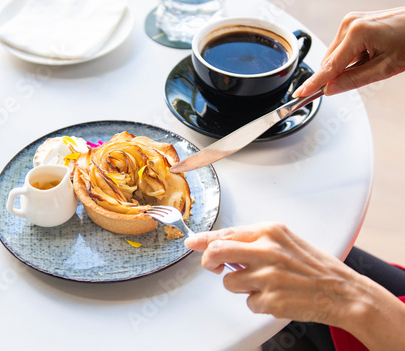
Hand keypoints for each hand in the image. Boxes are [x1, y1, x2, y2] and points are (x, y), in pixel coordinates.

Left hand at [185, 222, 365, 324]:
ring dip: (241, 287)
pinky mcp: (271, 299)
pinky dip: (258, 302)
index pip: (226, 232)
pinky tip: (276, 297)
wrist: (344, 292)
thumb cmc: (313, 266)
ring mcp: (267, 275)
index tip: (191, 242)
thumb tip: (220, 243)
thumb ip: (254, 240)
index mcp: (269, 231)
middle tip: (214, 268)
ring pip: (229, 282)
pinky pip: (248, 302)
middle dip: (209, 261)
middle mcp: (266, 250)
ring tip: (264, 285)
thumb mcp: (285, 241)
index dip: (203, 239)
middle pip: (216, 252)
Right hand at [293, 7, 404, 96]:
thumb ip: (354, 80)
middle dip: (335, 75)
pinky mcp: (355, 22)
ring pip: (335, 55)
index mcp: (357, 33)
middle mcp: (350, 23)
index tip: (299, 94)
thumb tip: (330, 89)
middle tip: (354, 81)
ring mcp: (351, 20)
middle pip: (329, 61)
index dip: (314, 83)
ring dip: (345, 66)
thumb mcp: (386, 68)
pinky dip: (350, 57)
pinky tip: (368, 55)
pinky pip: (342, 47)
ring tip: (373, 62)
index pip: (329, 66)